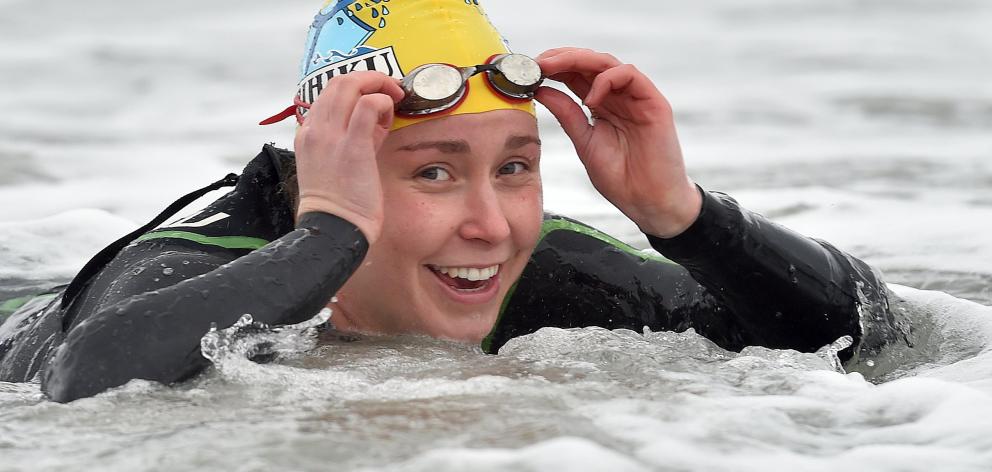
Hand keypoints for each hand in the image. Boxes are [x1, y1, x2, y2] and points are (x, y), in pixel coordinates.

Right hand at [293, 71, 404, 243]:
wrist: (332, 229)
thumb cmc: (339, 202)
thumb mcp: (336, 161)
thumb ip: (352, 136)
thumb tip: (376, 119)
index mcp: (307, 132)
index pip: (329, 92)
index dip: (357, 89)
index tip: (376, 100)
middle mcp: (315, 129)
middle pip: (339, 80)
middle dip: (370, 77)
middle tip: (391, 89)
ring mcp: (331, 136)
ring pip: (351, 84)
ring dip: (378, 84)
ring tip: (394, 99)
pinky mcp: (353, 146)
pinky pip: (369, 104)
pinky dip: (384, 101)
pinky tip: (390, 115)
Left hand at [535, 48, 701, 237]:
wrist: (649, 202)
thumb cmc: (621, 178)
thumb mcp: (584, 142)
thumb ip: (566, 114)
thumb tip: (540, 90)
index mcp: (601, 105)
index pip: (576, 75)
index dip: (553, 68)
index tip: (529, 70)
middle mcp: (618, 96)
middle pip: (589, 63)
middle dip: (561, 57)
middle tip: (537, 63)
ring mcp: (636, 97)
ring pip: (607, 62)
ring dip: (578, 60)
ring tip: (553, 70)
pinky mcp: (653, 102)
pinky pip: (629, 75)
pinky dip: (606, 80)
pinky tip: (590, 99)